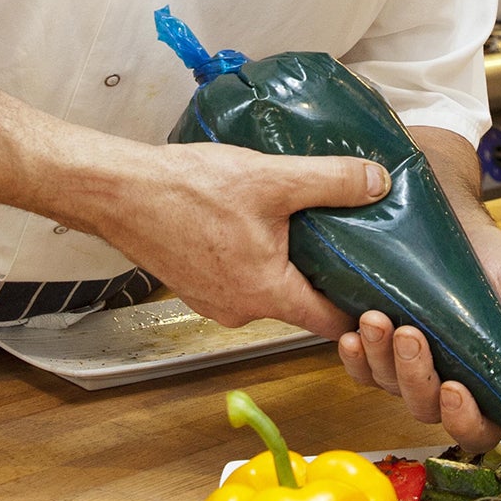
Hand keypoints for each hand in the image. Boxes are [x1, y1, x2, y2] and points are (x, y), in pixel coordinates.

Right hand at [82, 140, 387, 338]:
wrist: (118, 191)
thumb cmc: (186, 189)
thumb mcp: (273, 179)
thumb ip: (332, 181)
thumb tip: (377, 182)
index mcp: (267, 294)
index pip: (330, 321)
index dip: (360, 307)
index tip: (382, 291)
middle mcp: (241, 309)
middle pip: (302, 302)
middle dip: (325, 274)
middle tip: (350, 240)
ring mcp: (214, 301)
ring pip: (269, 288)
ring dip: (287, 262)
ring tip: (304, 224)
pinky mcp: (195, 285)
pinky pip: (240, 277)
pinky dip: (255, 256)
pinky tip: (257, 223)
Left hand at [338, 210, 500, 452]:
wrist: (447, 219)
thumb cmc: (487, 258)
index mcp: (487, 380)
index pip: (478, 428)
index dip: (465, 421)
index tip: (454, 389)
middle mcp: (445, 381)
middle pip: (426, 409)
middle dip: (415, 375)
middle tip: (411, 334)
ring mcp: (406, 368)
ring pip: (388, 387)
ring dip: (380, 359)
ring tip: (377, 319)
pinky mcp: (374, 350)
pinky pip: (359, 369)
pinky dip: (354, 356)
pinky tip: (353, 331)